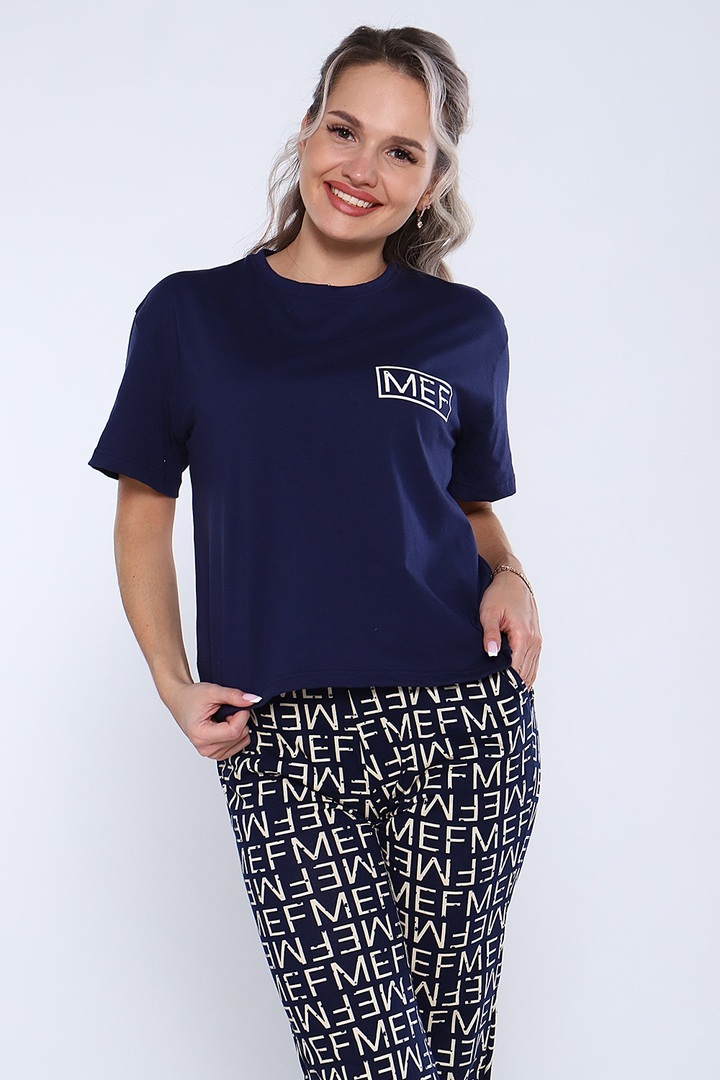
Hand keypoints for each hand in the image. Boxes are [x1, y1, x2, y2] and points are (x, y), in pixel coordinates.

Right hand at [163, 681, 260, 759]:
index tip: (235, 704)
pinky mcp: (217, 754)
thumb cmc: (191, 697)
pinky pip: (240, 745)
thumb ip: (233, 695)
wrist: (181, 701)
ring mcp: (211, 753)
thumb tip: (253, 700)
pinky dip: (237, 733)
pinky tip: (224, 725)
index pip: (234, 731)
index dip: (241, 715)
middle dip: (239, 720)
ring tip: (222, 717)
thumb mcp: (212, 691)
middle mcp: (205, 748)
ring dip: (238, 726)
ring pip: (242, 741)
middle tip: (224, 710)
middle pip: (239, 736)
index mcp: (201, 735)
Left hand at [480, 570, 541, 688]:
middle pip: (526, 674)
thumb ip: (490, 634)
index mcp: (523, 636)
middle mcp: (534, 641)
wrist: (512, 580)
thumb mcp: (489, 613)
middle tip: (498, 702)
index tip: (495, 696)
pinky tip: (516, 685)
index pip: (517, 670)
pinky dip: (525, 675)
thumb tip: (491, 653)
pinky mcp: (536, 640)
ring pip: (531, 671)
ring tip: (506, 697)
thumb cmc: (499, 595)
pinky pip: (533, 664)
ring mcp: (537, 641)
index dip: (506, 685)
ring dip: (520, 684)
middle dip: (513, 688)